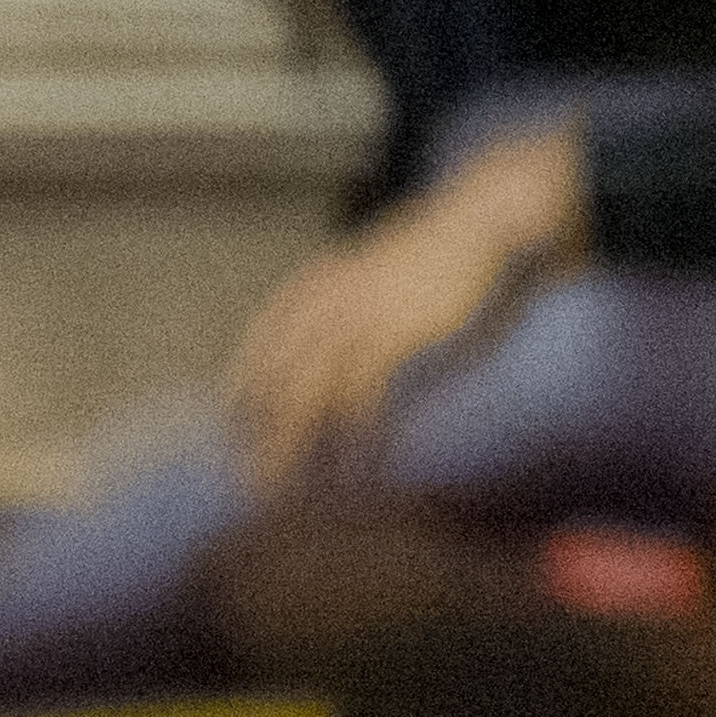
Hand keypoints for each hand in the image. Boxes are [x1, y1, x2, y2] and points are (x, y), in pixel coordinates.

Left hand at [229, 122, 583, 478]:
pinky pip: (359, 397)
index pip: (255, 359)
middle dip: (258, 441)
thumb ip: (338, 322)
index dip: (241, 408)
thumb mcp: (367, 285)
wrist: (476, 221)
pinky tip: (358, 468)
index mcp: (306, 292)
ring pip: (302, 397)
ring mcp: (352, 317)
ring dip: (293, 450)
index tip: (239, 449)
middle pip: (269, 386)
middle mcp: (317, 305)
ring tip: (290, 494)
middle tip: (256, 488)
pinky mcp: (392, 333)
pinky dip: (354, 438)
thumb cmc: (427, 264)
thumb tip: (324, 373)